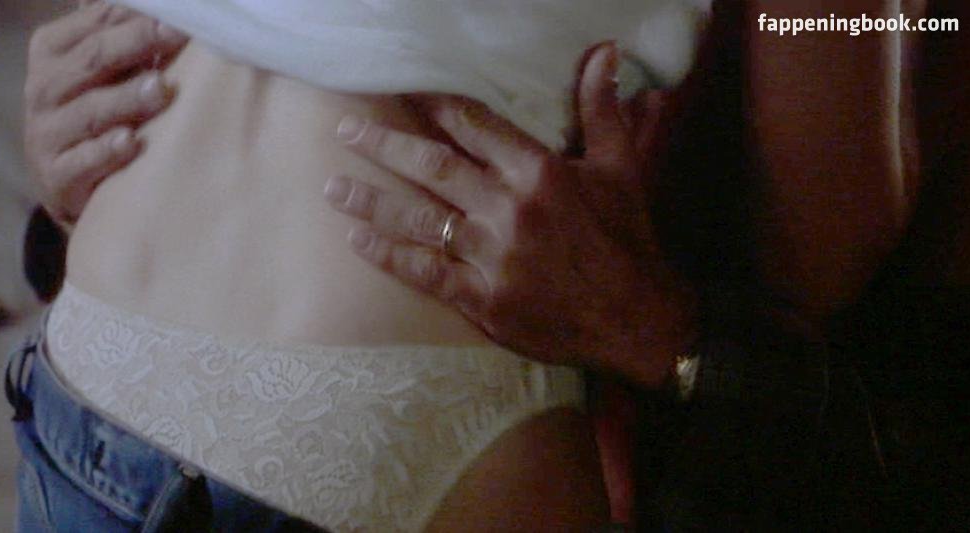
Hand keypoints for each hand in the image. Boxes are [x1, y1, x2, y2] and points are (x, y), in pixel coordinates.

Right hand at [24, 1, 187, 227]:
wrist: (63, 181)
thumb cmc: (93, 111)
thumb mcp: (101, 71)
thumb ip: (122, 36)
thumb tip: (169, 8)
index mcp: (54, 50)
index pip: (97, 23)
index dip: (138, 15)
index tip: (180, 12)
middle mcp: (45, 87)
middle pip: (93, 59)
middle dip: (135, 44)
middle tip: (175, 34)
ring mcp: (47, 132)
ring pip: (89, 111)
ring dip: (126, 99)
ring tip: (160, 89)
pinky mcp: (56, 175)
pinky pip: (81, 162)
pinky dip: (105, 153)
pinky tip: (130, 143)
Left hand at [325, 44, 697, 387]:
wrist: (637, 320)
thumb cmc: (628, 240)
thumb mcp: (621, 168)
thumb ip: (601, 108)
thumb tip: (604, 52)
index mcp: (539, 171)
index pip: (473, 125)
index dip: (432, 103)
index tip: (400, 89)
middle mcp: (508, 208)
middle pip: (432, 166)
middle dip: (383, 144)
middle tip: (344, 130)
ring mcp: (491, 256)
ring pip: (418, 218)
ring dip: (371, 200)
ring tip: (331, 186)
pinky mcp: (483, 299)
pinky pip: (425, 272)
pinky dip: (389, 255)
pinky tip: (357, 240)